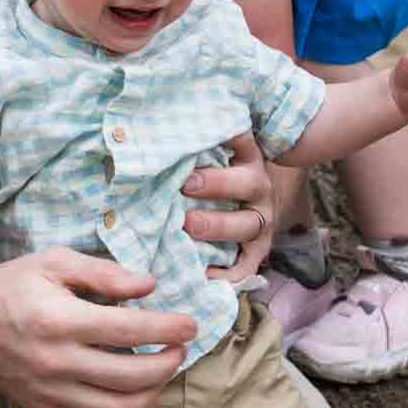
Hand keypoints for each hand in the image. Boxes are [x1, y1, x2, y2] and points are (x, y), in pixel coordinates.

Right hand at [0, 247, 197, 407]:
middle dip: (168, 363)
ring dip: (151, 392)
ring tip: (164, 370)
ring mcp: (48, 390)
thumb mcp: (56, 261)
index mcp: (59, 320)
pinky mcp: (43, 407)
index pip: (130, 330)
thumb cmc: (14, 284)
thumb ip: (104, 273)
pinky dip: (121, 403)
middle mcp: (55, 361)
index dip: (168, 328)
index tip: (191, 323)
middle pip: (131, 376)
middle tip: (181, 347)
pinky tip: (132, 383)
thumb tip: (149, 286)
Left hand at [180, 132, 275, 280]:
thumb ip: (191, 144)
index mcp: (247, 158)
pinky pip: (246, 265)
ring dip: (217, 226)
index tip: (194, 146)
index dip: (224, 139)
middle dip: (217, 185)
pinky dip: (228, 274)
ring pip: (247, 225)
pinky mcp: (256, 251)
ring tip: (187, 226)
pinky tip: (204, 275)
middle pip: (247, 184)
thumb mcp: (213, 153)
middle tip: (185, 187)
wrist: (254, 201)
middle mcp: (258, 187)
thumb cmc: (218, 173)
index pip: (241, 141)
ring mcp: (260, 220)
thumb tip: (147, 132)